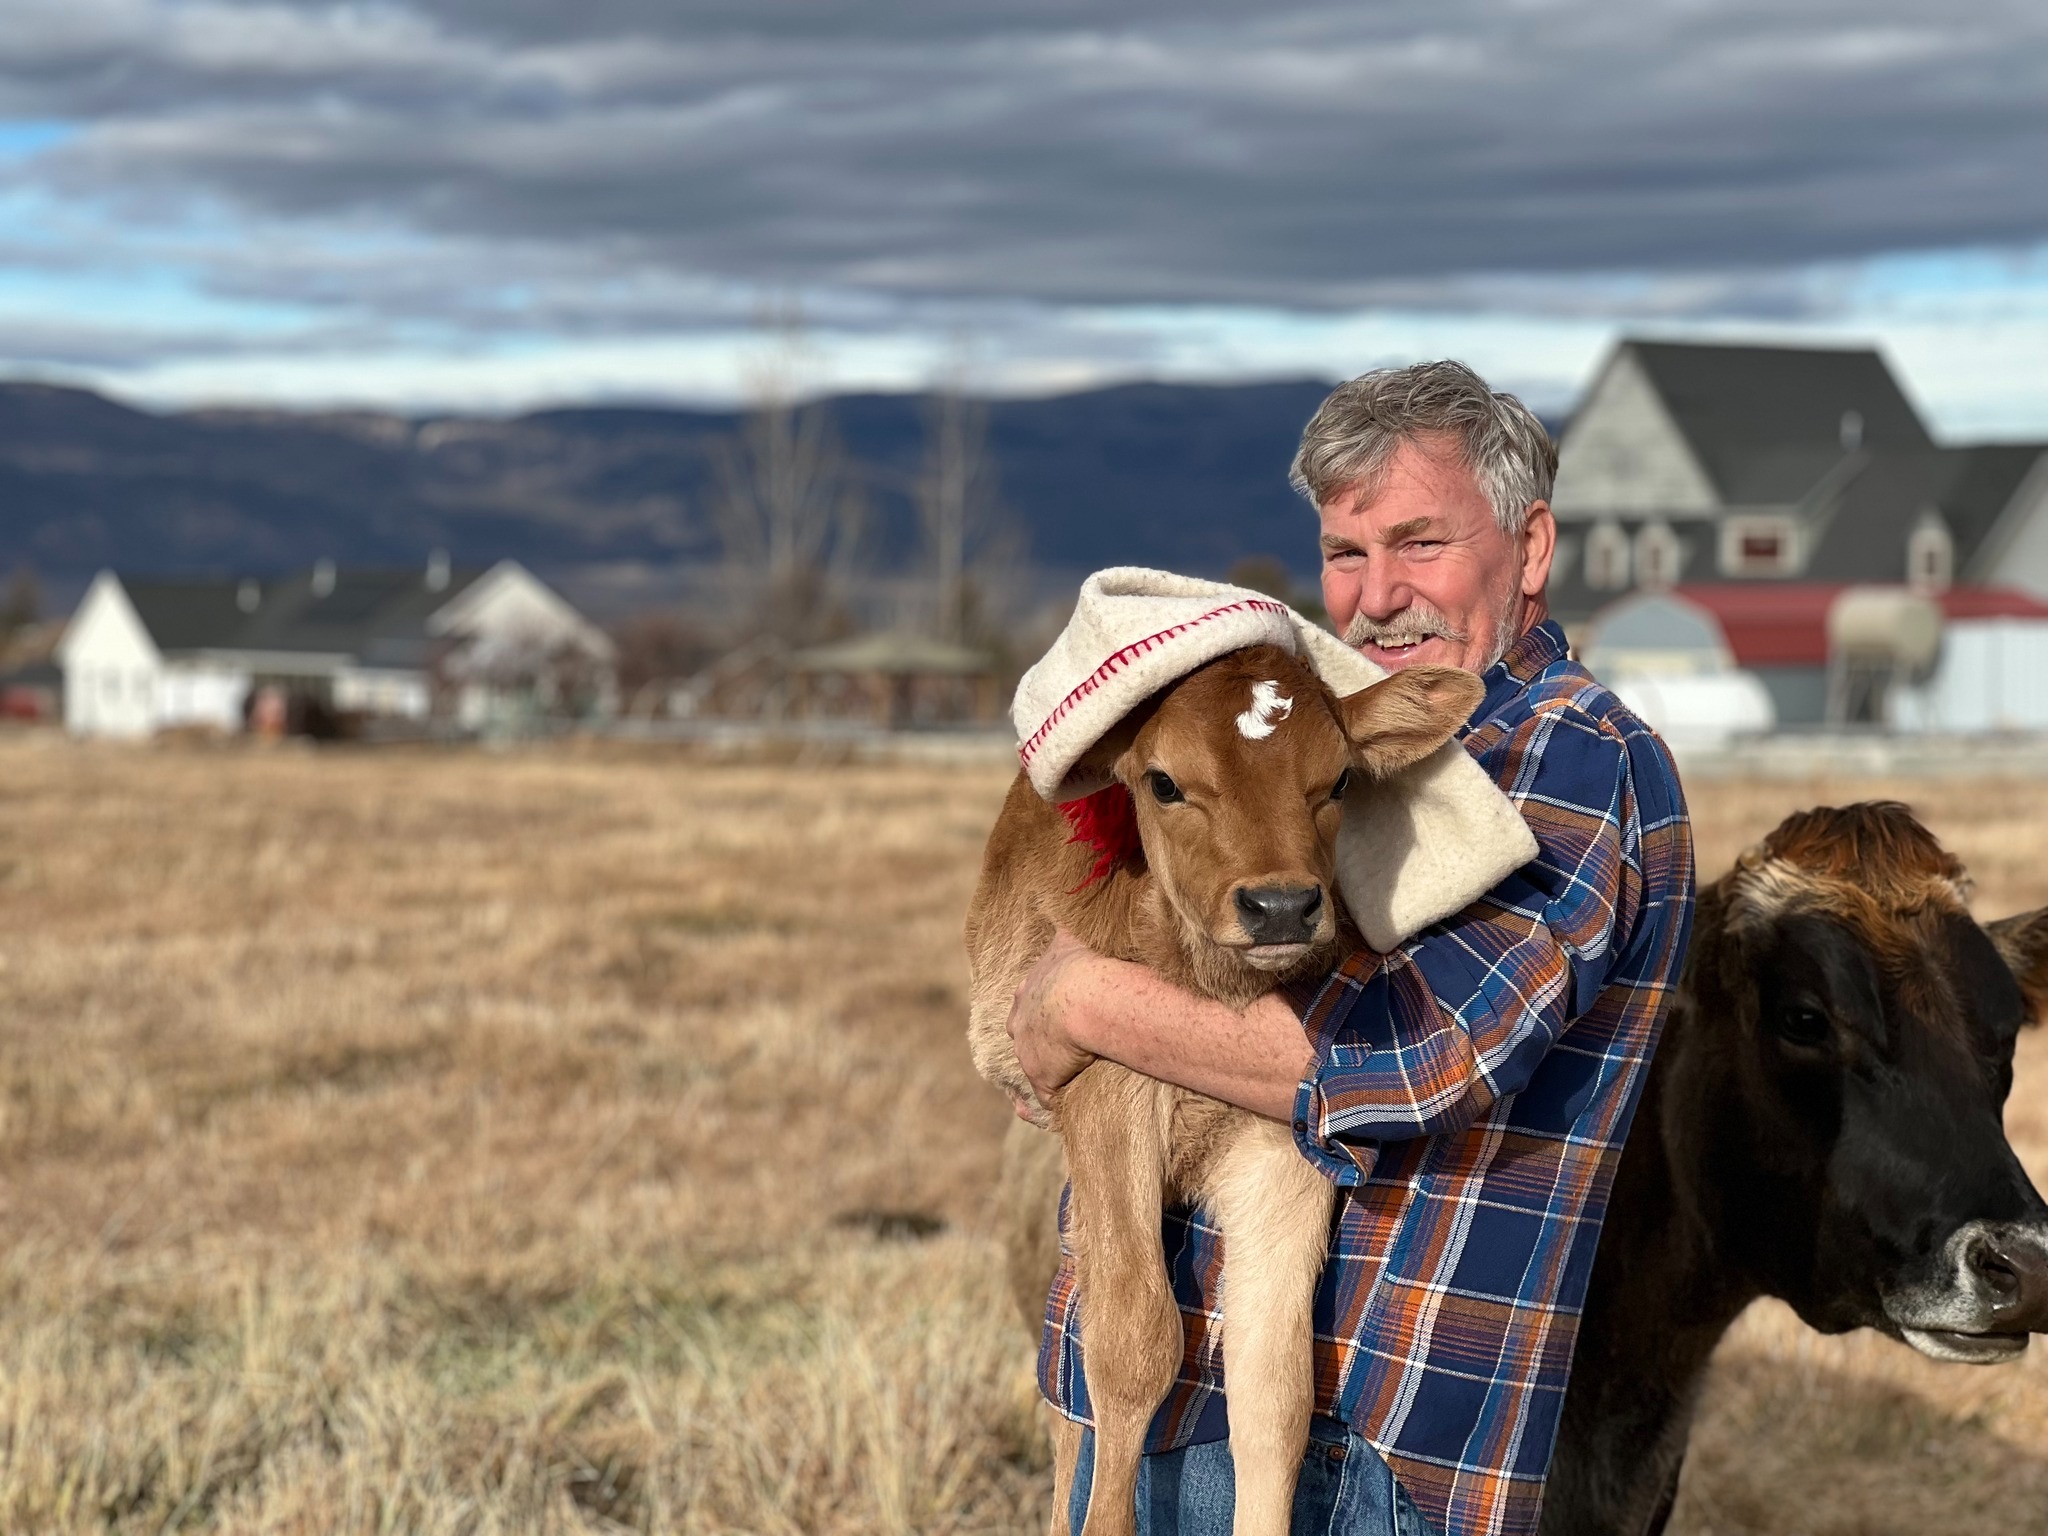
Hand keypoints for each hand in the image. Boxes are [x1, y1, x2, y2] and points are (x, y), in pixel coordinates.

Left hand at [1006, 926, 1101, 1120]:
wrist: (1088, 994)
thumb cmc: (1088, 961)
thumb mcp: (1074, 935)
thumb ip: (1069, 927)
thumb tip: (1067, 898)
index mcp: (1028, 989)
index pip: (1026, 1002)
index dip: (1040, 1009)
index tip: (1052, 1015)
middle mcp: (1020, 1021)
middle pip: (1021, 1035)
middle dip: (1036, 1041)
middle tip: (1057, 1048)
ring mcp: (1028, 1052)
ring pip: (1033, 1068)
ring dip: (1048, 1074)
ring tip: (1065, 1081)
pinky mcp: (1042, 1077)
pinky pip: (1046, 1100)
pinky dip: (1052, 1106)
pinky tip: (1061, 1113)